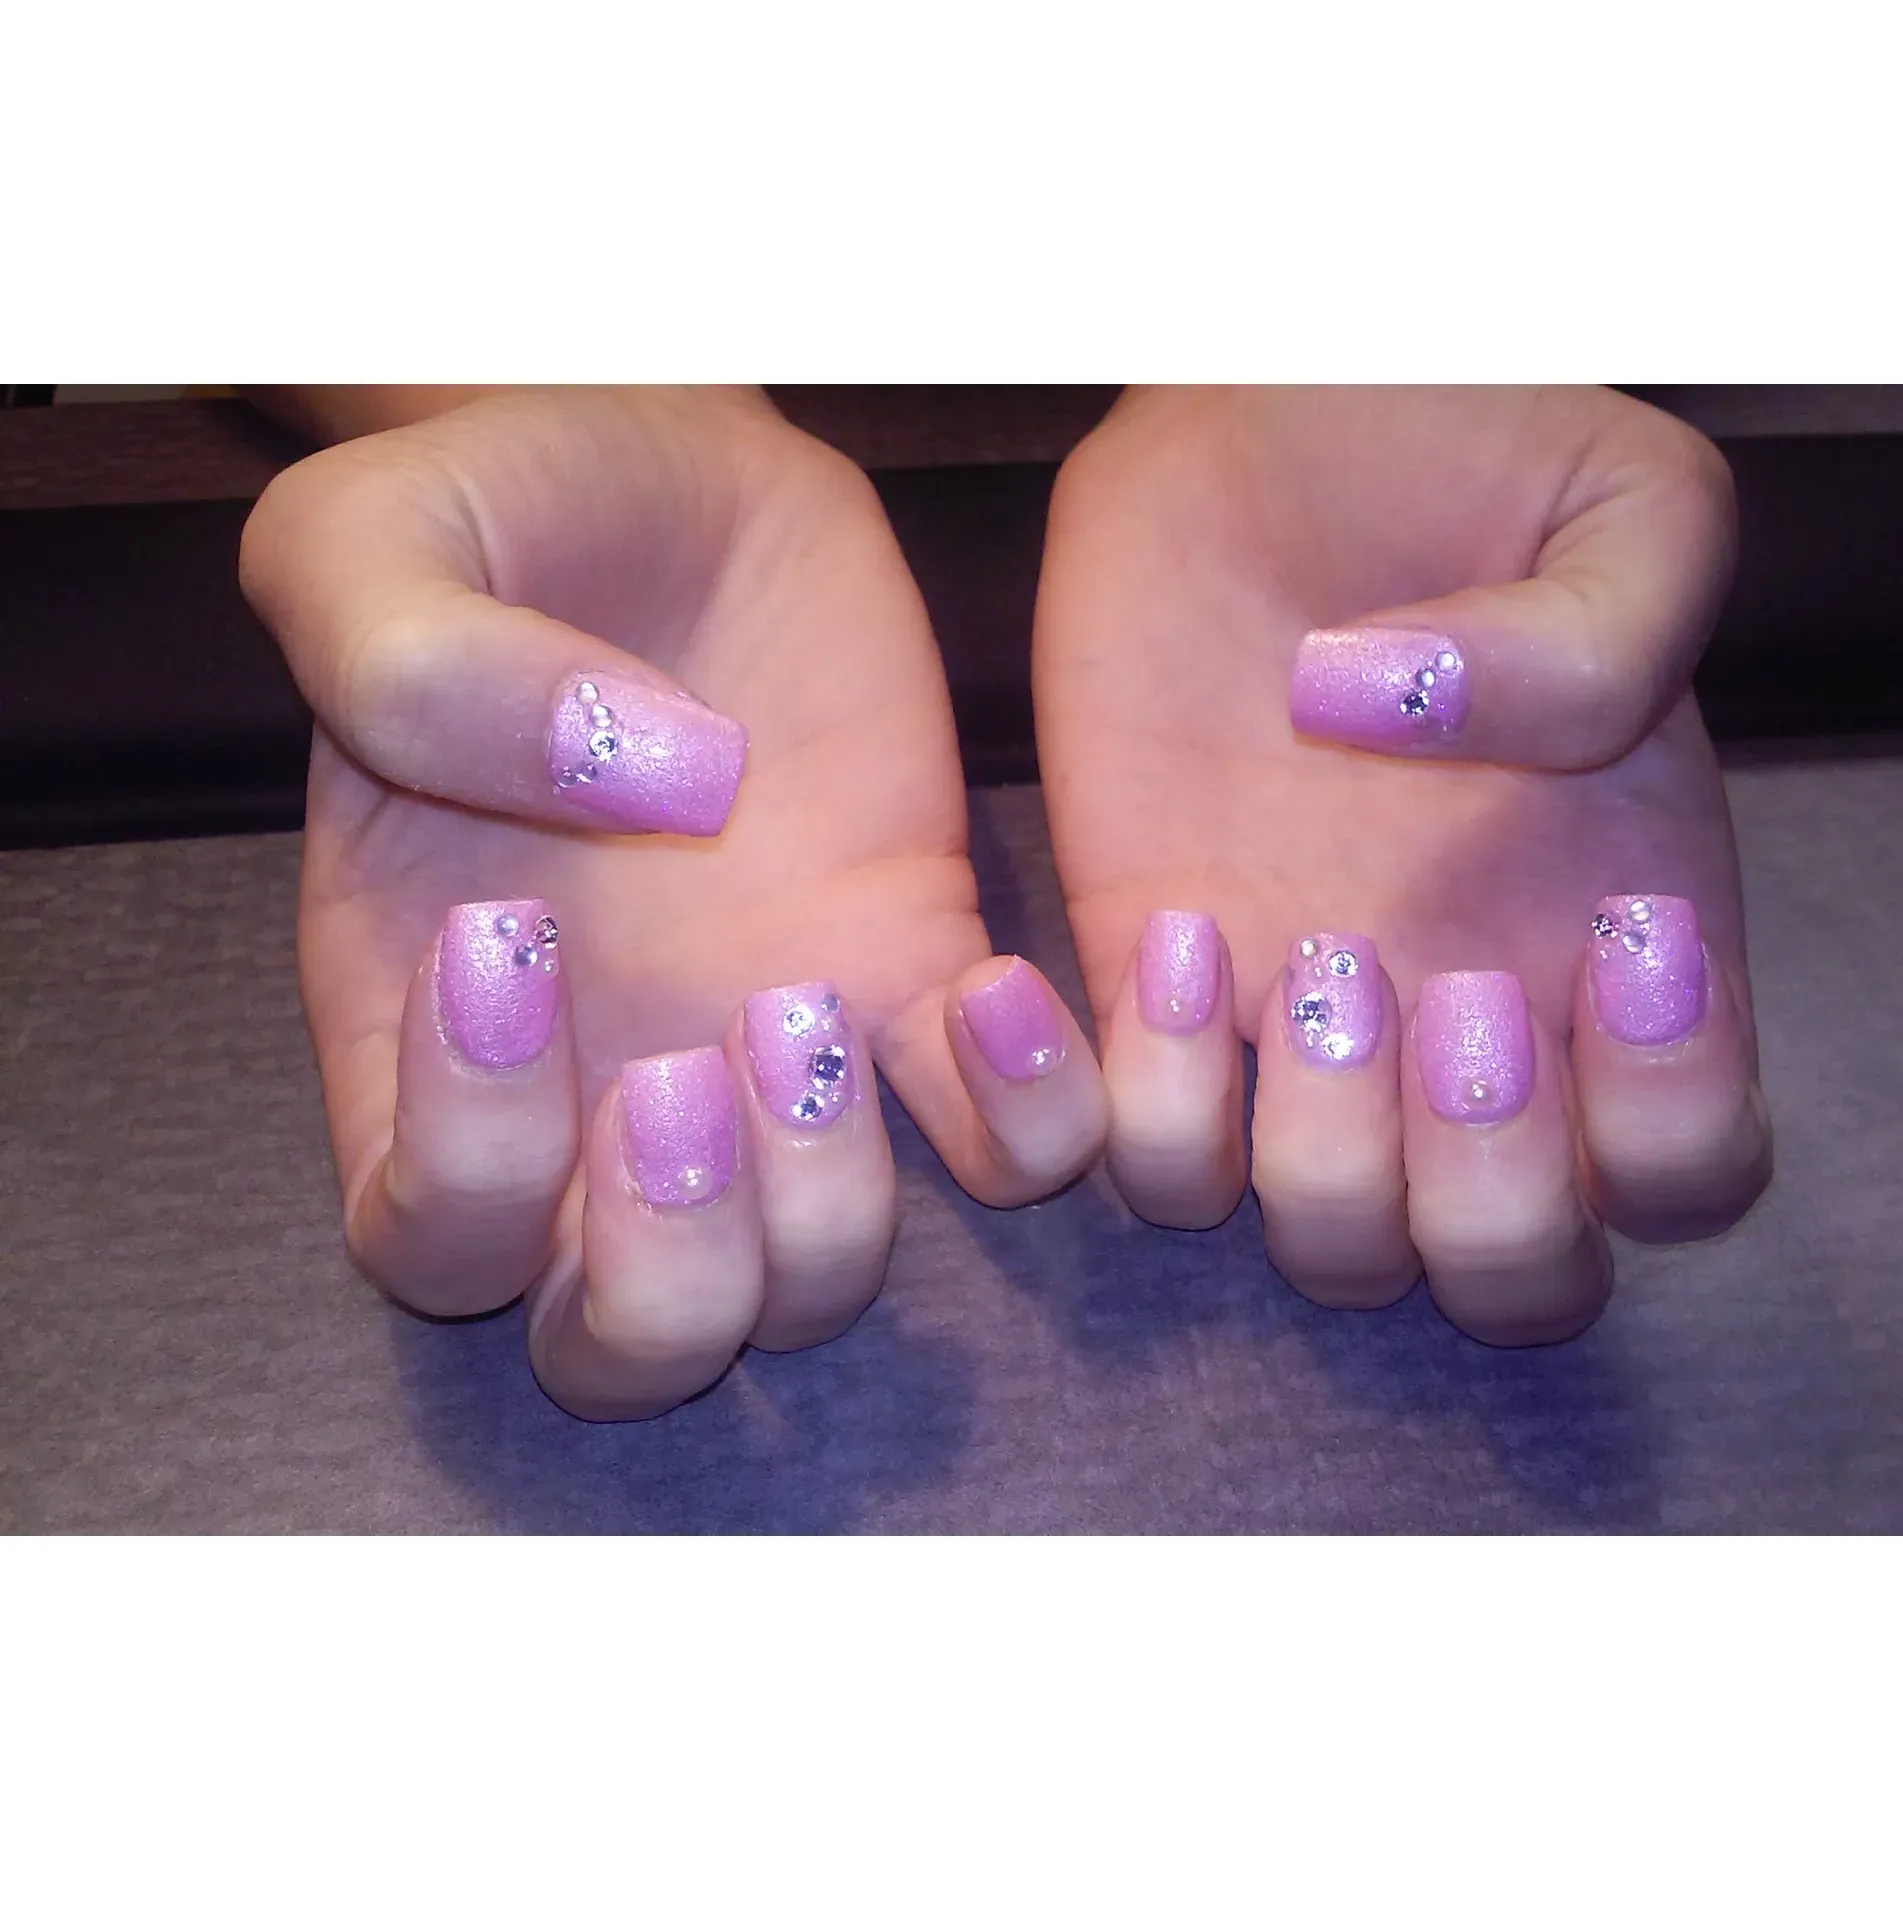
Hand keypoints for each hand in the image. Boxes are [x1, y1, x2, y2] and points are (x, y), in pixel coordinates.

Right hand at [240, 387, 1103, 1416]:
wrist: (672, 464)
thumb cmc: (497, 510)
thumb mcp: (374, 543)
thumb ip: (419, 667)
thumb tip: (639, 787)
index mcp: (429, 1024)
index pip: (431, 1232)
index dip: (472, 1161)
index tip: (513, 938)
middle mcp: (597, 1083)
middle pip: (624, 1344)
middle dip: (666, 1281)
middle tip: (687, 1074)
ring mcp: (767, 1049)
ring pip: (809, 1287)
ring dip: (825, 1211)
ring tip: (806, 1002)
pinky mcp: (913, 972)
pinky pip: (1000, 1142)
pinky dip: (1025, 1122)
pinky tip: (985, 984)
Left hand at [1034, 385, 1771, 1344]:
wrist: (1251, 423)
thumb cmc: (1452, 454)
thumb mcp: (1617, 502)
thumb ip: (1606, 639)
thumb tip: (1414, 733)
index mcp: (1613, 943)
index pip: (1683, 1169)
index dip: (1665, 1122)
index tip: (1614, 935)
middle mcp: (1465, 1018)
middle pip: (1511, 1271)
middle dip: (1485, 1195)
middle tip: (1443, 994)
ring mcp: (1298, 1023)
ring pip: (1332, 1247)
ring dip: (1321, 1159)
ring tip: (1303, 948)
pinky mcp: (1149, 982)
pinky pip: (1142, 1158)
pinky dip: (1151, 1105)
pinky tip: (1177, 938)